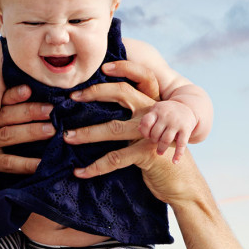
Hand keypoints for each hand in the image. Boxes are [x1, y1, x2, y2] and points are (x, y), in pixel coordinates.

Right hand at [0, 85, 54, 197]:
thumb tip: (48, 110)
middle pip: (7, 114)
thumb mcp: (1, 133)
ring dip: (31, 131)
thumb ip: (17, 121)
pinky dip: (26, 163)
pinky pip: (8, 162)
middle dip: (30, 110)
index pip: (2, 101)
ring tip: (51, 130)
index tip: (29, 88)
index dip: (14, 94)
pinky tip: (41, 163)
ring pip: (8, 134)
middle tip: (51, 109)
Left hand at [64, 59, 160, 177]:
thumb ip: (131, 120)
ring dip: (86, 133)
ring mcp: (150, 133)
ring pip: (112, 128)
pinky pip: (115, 158)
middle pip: (122, 92)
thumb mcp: (148, 133)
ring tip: (67, 137)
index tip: (101, 68)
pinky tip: (81, 172)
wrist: (181, 182)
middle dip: (94, 93)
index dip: (123, 67)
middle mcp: (152, 114)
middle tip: (72, 99)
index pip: (140, 76)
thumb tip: (98, 115)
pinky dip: (95, 167)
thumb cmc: (156, 156)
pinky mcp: (146, 153)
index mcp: (152, 104)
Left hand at [137, 100, 197, 162]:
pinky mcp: (186, 129)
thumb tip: (139, 130)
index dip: (145, 132)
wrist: (187, 107)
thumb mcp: (156, 112)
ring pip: (166, 139)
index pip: (146, 123)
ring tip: (159, 152)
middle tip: (155, 142)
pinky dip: (178, 154)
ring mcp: (177, 123)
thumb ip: (147, 120)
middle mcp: (167, 116)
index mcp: (157, 111)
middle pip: (156, 133)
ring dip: (161, 148)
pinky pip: (181, 144)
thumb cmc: (166, 112)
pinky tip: (174, 162)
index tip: (147, 136)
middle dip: (154, 140)